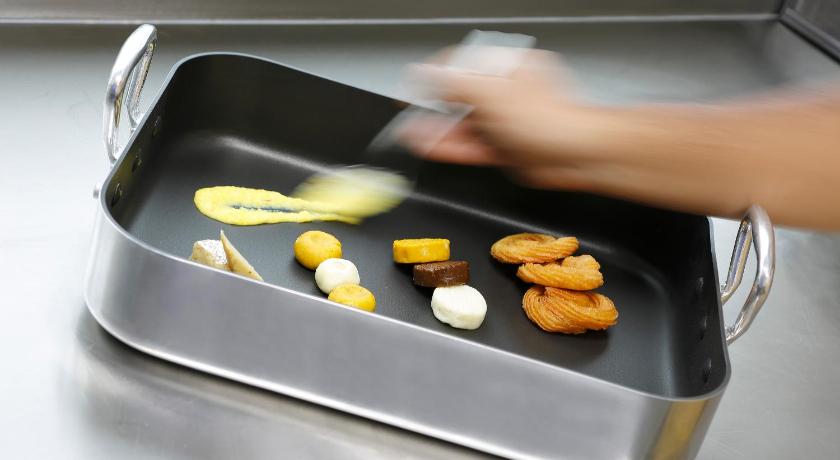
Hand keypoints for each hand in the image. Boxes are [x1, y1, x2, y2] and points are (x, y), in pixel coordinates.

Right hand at [400, 49, 612, 190]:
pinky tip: (427, 145)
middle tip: (407, 113)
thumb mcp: (490, 92)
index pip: (462, 64)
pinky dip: (449, 145)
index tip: (412, 85)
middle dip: (432, 106)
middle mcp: (506, 92)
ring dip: (437, 129)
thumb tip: (422, 73)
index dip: (434, 74)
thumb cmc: (549, 119)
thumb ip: (452, 84)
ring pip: (464, 124)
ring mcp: (505, 121)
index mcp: (506, 67)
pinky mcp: (505, 147)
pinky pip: (471, 144)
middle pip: (461, 97)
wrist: (576, 155)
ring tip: (410, 133)